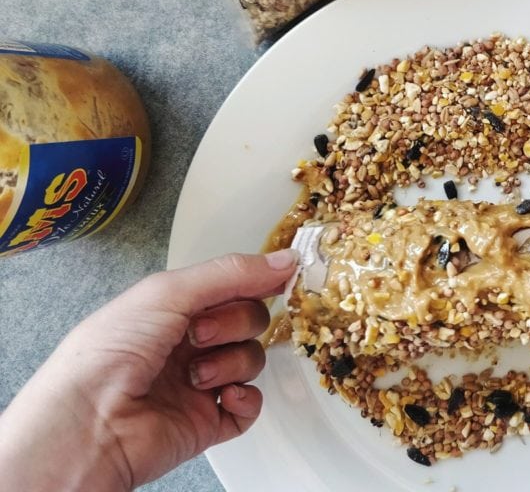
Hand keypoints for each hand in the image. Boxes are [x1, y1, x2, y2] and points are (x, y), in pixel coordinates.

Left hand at [0, 249, 297, 490]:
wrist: (88, 425)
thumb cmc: (108, 355)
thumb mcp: (168, 292)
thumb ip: (232, 273)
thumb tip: (285, 259)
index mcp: (175, 307)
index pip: (233, 285)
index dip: (257, 281)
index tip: (280, 277)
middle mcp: (189, 342)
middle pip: (250, 320)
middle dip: (233, 323)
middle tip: (199, 334)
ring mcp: (201, 382)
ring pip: (252, 360)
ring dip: (231, 362)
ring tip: (195, 375)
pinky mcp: (209, 421)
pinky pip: (251, 406)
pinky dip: (245, 399)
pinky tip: (221, 397)